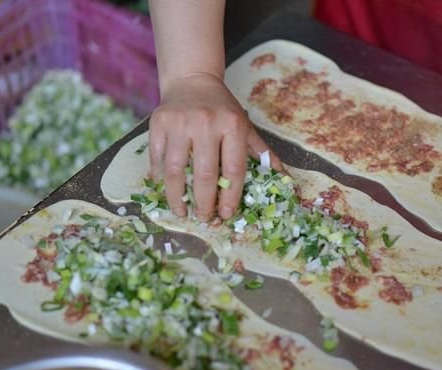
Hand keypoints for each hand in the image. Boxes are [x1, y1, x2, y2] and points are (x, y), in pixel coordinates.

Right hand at [149, 73, 282, 221]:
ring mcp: (179, 122)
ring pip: (176, 170)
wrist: (192, 79)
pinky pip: (157, 158)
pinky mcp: (158, 123)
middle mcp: (206, 122)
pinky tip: (166, 191)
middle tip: (204, 218)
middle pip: (204, 174)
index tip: (226, 214)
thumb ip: (263, 153)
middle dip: (204, 202)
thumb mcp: (245, 126)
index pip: (233, 169)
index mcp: (232, 124)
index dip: (230, 196)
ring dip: (178, 197)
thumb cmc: (222, 109)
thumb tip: (284, 179)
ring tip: (182, 212)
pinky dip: (160, 179)